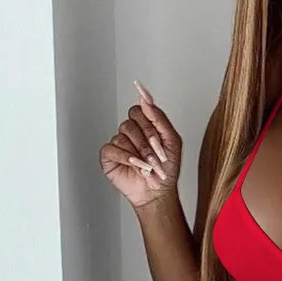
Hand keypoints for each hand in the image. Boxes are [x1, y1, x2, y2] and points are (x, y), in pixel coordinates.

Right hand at [98, 79, 182, 209]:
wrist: (159, 193)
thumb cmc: (166, 170)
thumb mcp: (172, 141)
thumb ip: (160, 119)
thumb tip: (146, 99)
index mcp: (147, 126)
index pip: (141, 108)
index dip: (146, 110)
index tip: (139, 88)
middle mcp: (132, 132)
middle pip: (132, 120)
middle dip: (147, 139)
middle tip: (156, 154)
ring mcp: (119, 142)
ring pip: (123, 134)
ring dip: (140, 152)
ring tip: (148, 166)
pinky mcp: (109, 155)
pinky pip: (113, 148)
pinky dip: (127, 158)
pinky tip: (136, 167)